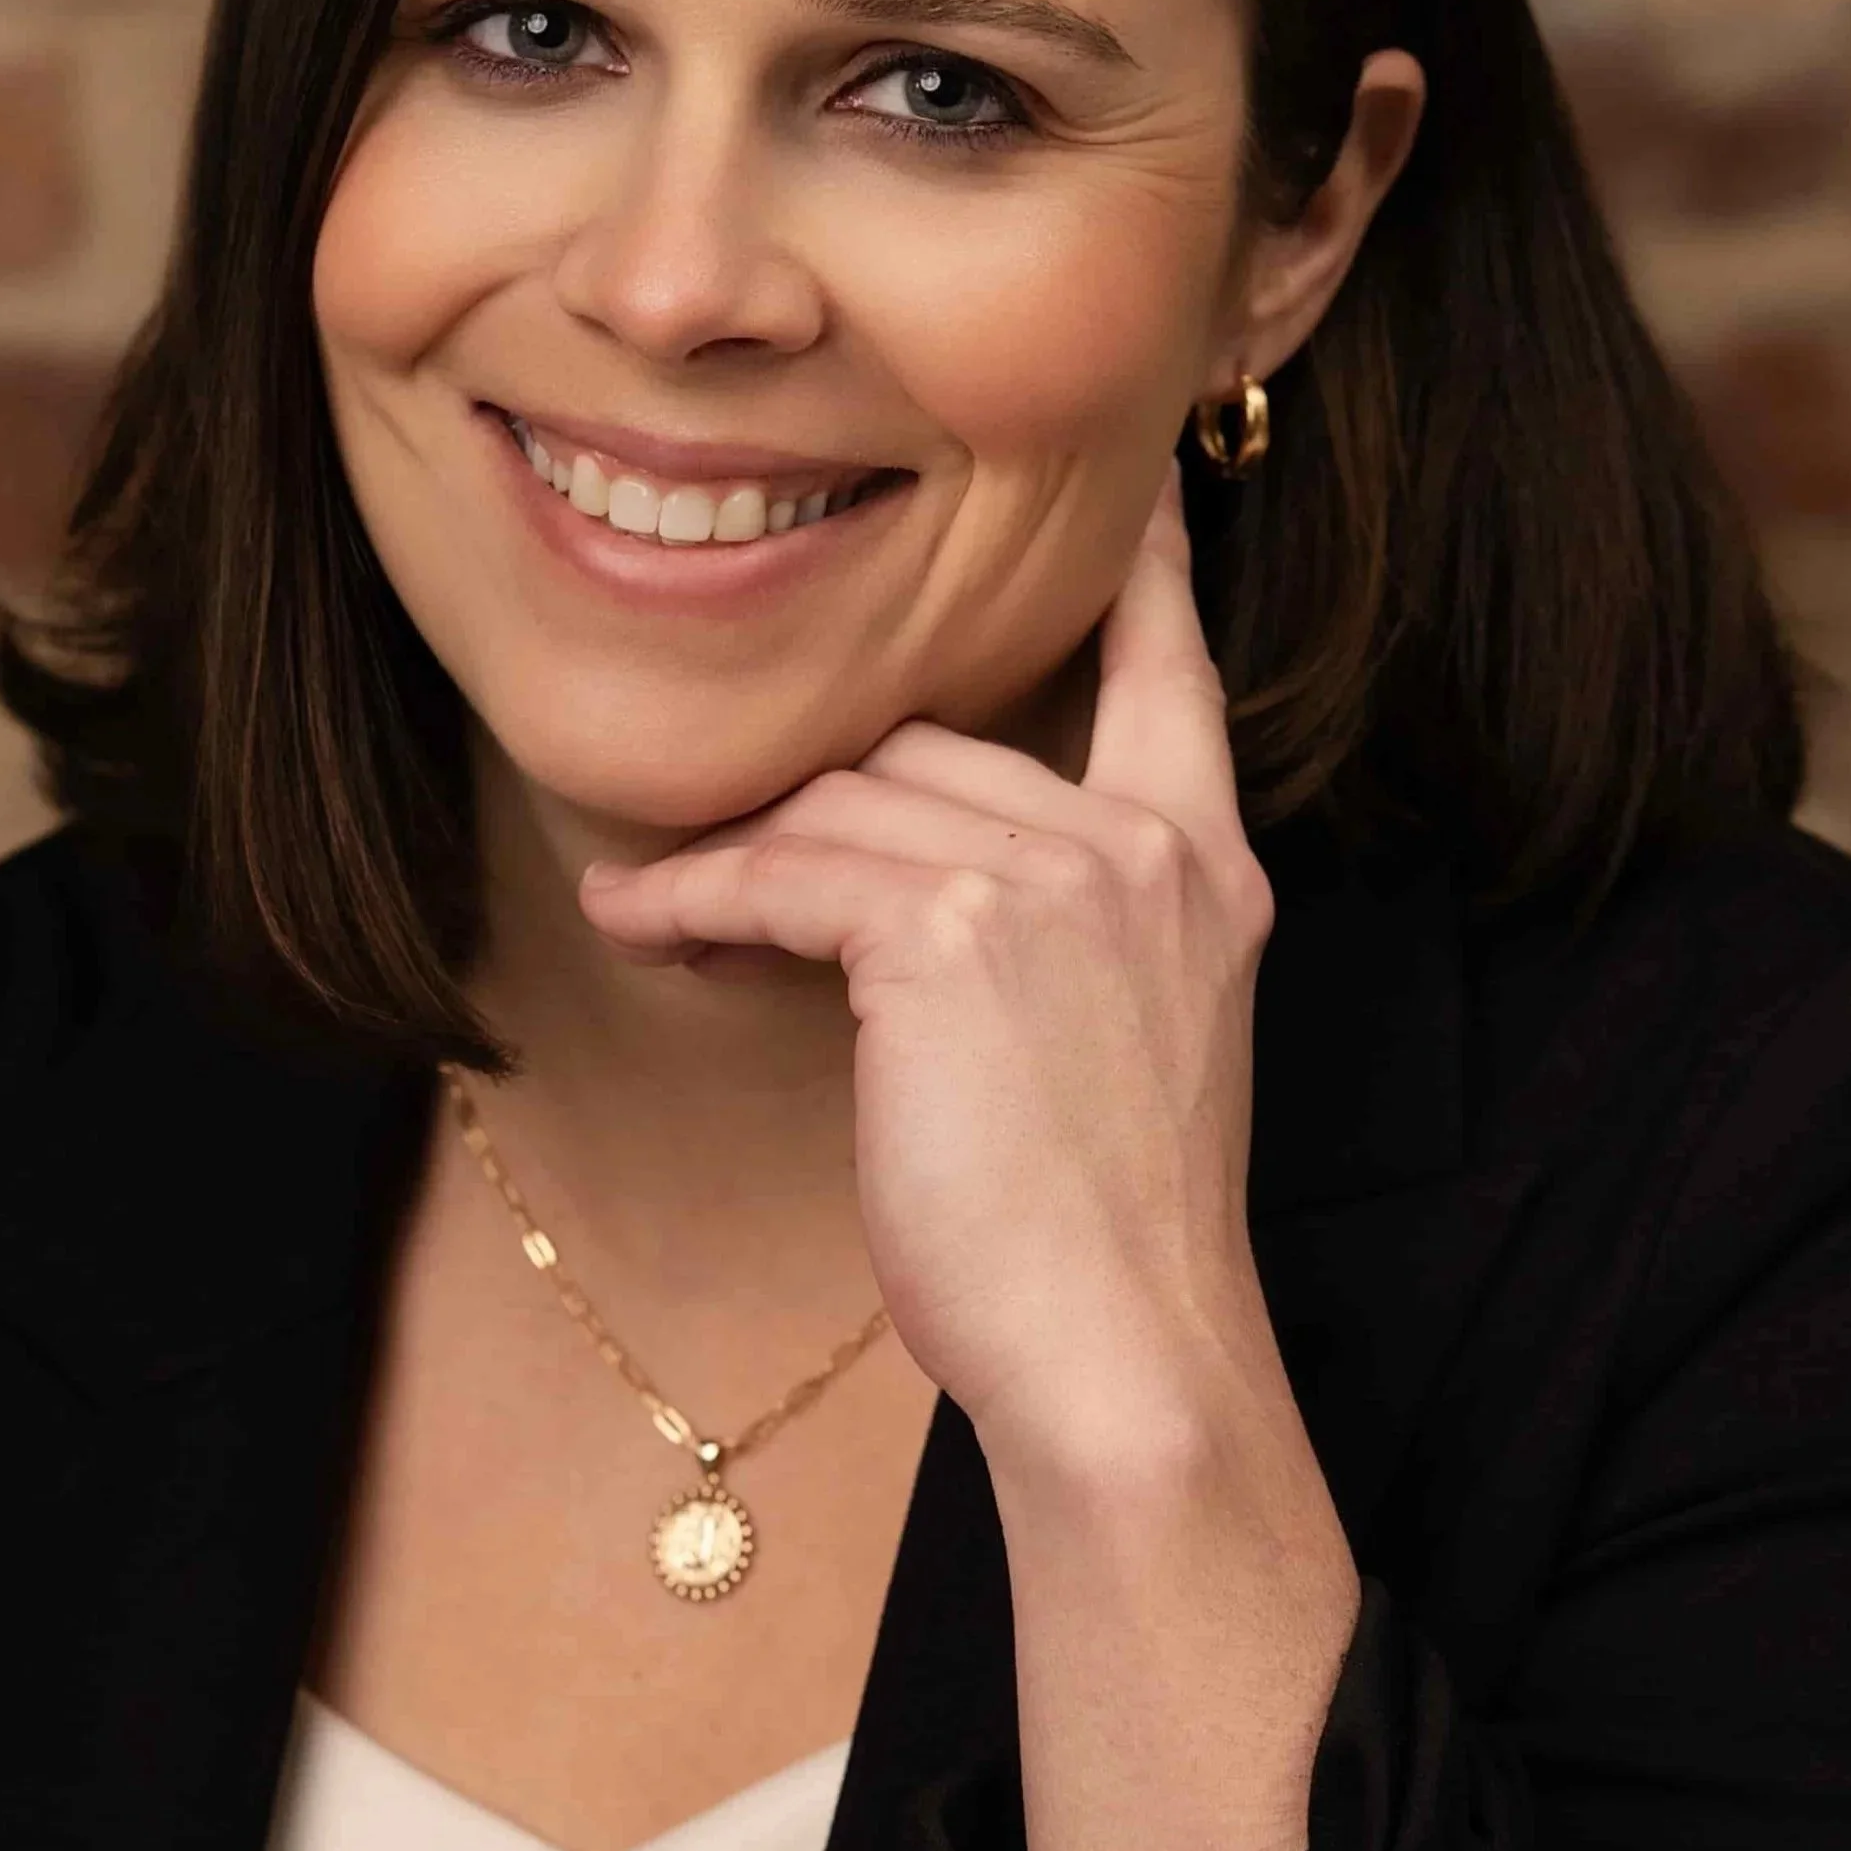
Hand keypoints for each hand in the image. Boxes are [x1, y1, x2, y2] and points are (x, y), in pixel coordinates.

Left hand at [577, 457, 1284, 1490]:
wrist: (1127, 1359)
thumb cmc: (1108, 1241)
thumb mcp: (1121, 1050)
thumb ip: (1059, 937)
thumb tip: (909, 899)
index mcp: (1204, 870)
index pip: (1170, 677)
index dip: (1146, 579)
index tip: (1137, 492)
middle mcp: (1140, 848)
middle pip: (932, 753)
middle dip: (815, 812)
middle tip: (722, 876)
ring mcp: (1053, 878)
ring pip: (845, 809)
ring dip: (734, 860)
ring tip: (659, 911)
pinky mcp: (946, 932)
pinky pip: (783, 875)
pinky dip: (695, 900)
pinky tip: (645, 925)